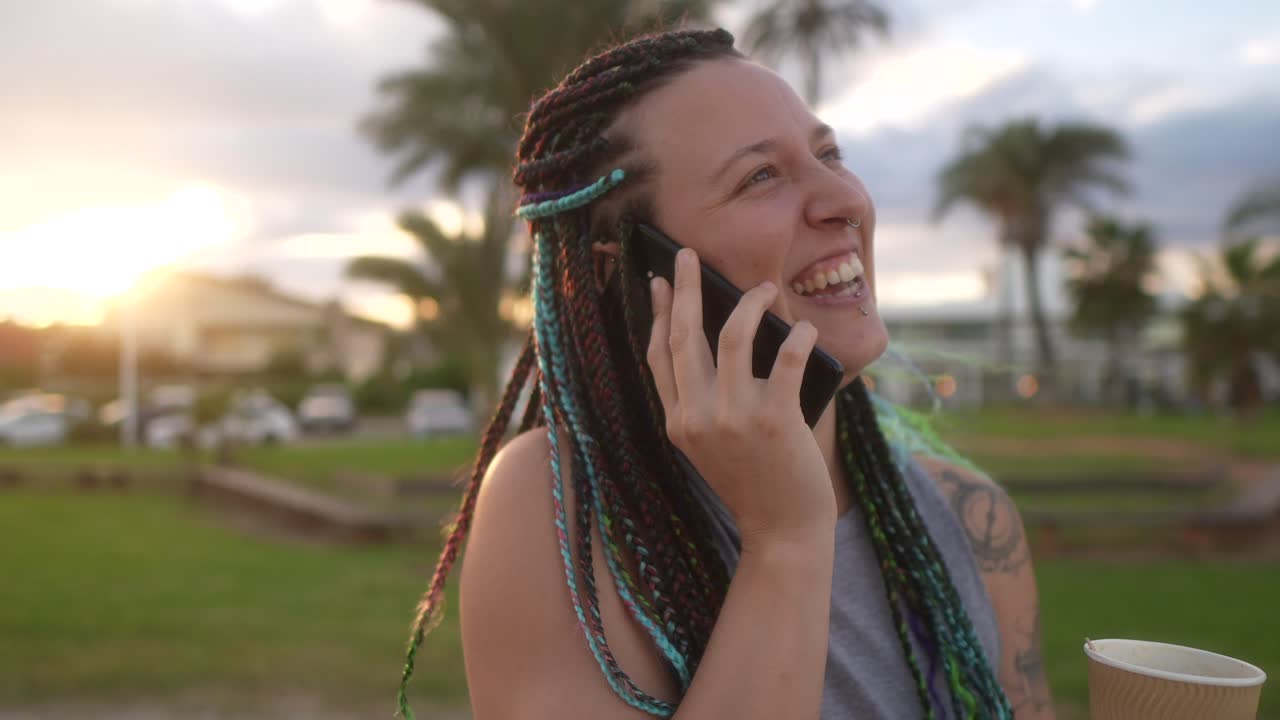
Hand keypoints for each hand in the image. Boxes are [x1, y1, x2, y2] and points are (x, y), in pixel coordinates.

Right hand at [647, 248, 836, 544]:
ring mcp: (733, 418)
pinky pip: (787, 357)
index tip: (661, 283)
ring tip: (764, 289)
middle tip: (689, 256)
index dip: (659, 313)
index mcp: (678, 422)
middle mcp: (697, 417)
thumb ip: (708, 402)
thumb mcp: (712, 447)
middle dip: (686, 288)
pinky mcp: (774, 420)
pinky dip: (798, 334)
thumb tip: (725, 338)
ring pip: (733, 336)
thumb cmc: (756, 484)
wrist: (783, 532)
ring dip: (750, 303)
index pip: (659, 355)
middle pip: (685, 335)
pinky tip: (805, 327)